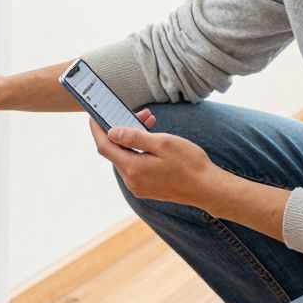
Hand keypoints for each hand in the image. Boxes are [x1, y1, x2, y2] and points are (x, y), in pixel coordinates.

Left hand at [87, 110, 227, 212]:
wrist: (208, 188)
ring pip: (126, 158)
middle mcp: (132, 181)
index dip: (97, 129)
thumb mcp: (163, 143)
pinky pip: (135, 166)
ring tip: (150, 122)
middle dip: (121, 130)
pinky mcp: (146, 188)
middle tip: (140, 113)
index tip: (93, 116)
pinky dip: (138, 151)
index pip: (105, 146)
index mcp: (133, 169)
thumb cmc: (190, 164)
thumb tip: (111, 132)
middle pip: (115, 151)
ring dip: (132, 139)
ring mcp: (139, 186)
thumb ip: (135, 137)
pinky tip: (151, 140)